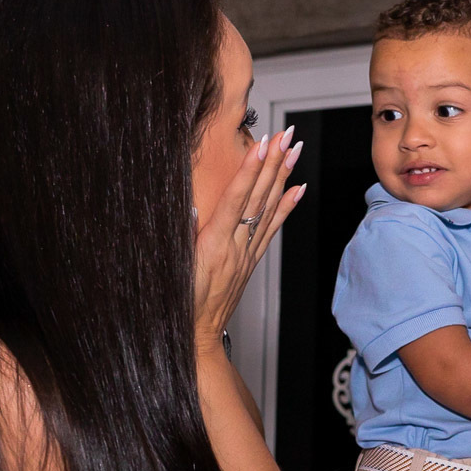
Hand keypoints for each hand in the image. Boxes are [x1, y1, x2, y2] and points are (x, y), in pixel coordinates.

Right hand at [193, 130, 304, 351]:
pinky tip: (298, 190)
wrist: (197, 335)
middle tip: (287, 134)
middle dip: (273, 162)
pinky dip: (286, 207)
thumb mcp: (171, 268)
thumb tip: (191, 205)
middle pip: (259, 197)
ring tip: (295, 150)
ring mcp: (246, 253)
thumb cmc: (178, 302)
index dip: (250, 171)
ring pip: (269, 208)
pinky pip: (272, 229)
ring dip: (283, 176)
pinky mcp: (251, 260)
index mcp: (213, 244)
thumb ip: (181, 235)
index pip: (236, 199)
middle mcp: (236, 246)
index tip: (263, 145)